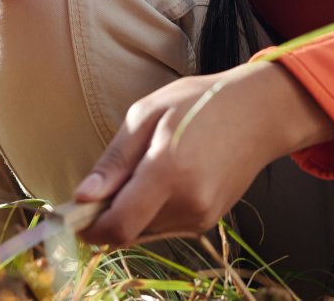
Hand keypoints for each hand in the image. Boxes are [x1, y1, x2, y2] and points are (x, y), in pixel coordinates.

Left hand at [73, 61, 333, 245]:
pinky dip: (154, 210)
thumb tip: (82, 198)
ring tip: (149, 168)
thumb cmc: (201, 102)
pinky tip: (168, 177)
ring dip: (133, 211)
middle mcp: (188, 203)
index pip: (118, 227)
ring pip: (146, 231)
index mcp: (169, 172)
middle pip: (128, 231)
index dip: (89, 228)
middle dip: (110, 213)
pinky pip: (166, 227)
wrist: (261, 113)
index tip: (73, 215)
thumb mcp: (149, 114)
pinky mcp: (210, 221)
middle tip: (114, 176)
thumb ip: (114, 161)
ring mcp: (202, 217)